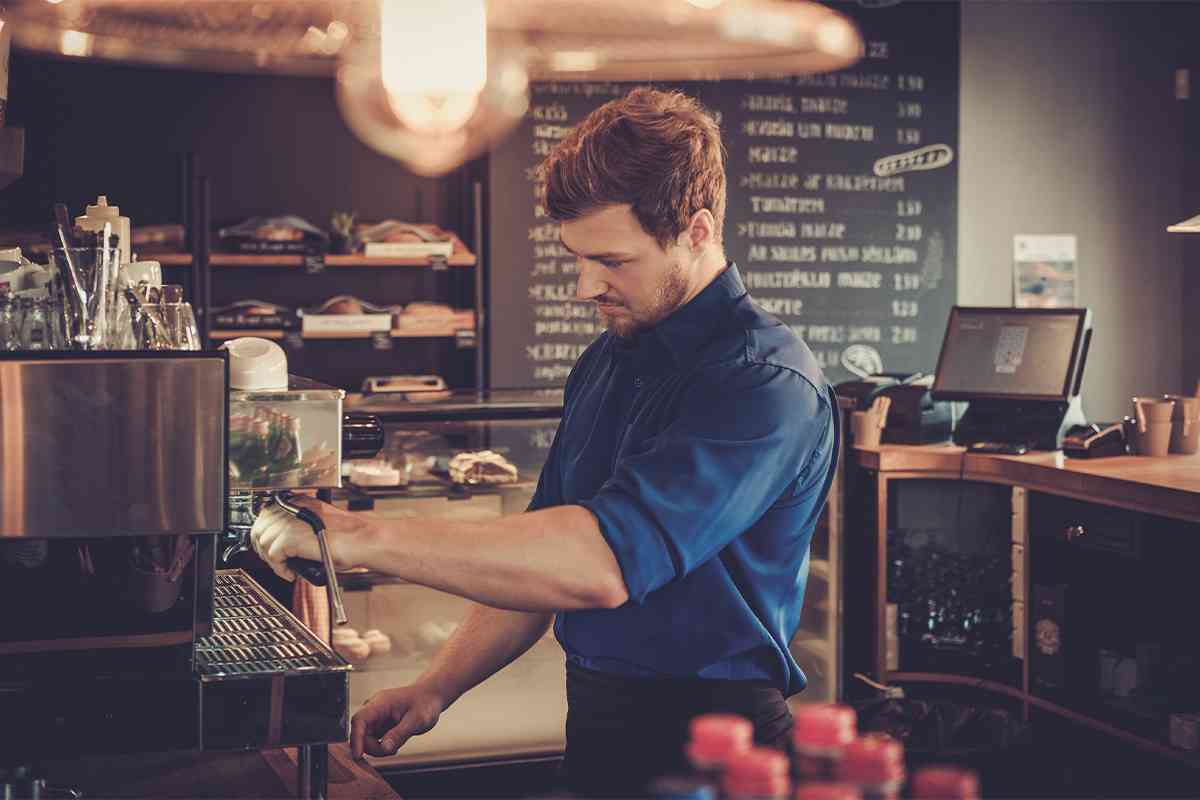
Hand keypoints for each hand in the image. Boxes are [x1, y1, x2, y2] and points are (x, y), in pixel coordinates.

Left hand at [250, 497, 375, 581]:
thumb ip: (298, 526)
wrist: (363, 541)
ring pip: (263, 542)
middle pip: (260, 527)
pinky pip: (272, 555)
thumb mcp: (318, 525)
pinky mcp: (291, 536)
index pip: (267, 516)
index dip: (266, 536)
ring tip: (286, 568)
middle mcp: (293, 507)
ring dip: (272, 560)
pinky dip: (279, 568)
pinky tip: (291, 572)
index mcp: (299, 502)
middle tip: (277, 562)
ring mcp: (291, 520)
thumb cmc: (349, 538)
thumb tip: (279, 541)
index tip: (270, 550)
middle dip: (263, 549)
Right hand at [351, 682, 446, 759]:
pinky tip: (395, 744)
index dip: (356, 738)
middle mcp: (374, 709)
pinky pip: (373, 740)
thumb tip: (384, 749)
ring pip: (366, 739)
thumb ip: (400, 734)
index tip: (358, 755)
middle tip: (393, 751)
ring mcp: (376, 717)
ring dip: (378, 748)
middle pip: (361, 733)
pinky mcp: (380, 725)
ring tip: (397, 746)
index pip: (359, 720)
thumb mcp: (417, 720)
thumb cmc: (425, 703)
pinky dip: (382, 746)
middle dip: (373, 747)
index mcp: (380, 703)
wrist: (430, 696)